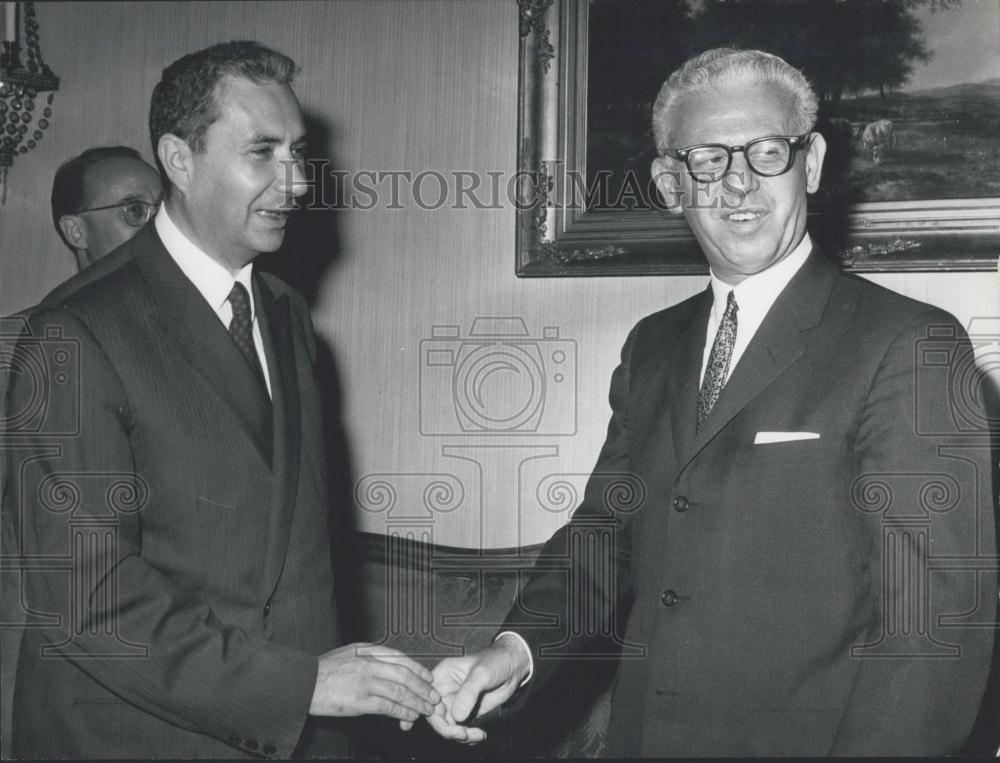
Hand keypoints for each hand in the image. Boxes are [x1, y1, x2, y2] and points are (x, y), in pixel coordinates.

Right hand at [309, 642, 439, 722]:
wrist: (301, 683)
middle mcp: (368, 663)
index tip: (428, 677)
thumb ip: (367, 658)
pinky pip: (388, 706)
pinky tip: (410, 716)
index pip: (400, 657)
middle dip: (423, 686)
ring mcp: (365, 682)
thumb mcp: (348, 654)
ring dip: (417, 701)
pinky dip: (403, 711)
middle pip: (405, 674)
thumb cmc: (322, 671)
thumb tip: (387, 667)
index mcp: (366, 650)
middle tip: (433, 695)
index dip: (417, 668)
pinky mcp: (360, 701)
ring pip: (400, 690)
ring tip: (427, 708)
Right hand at [403, 634, 530, 742]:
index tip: (450, 723)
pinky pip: (460, 730)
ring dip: (460, 736)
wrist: (512, 667)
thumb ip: (469, 693)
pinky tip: (480, 735)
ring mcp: (455, 703)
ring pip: (447, 726)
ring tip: (478, 735)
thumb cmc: (495, 662)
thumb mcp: (482, 673)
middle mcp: (445, 691)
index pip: (427, 698)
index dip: (432, 714)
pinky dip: (468, 737)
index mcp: (442, 676)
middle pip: (435, 717)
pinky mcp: (466, 713)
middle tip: (464, 734)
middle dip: (448, 730)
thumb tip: (456, 717)